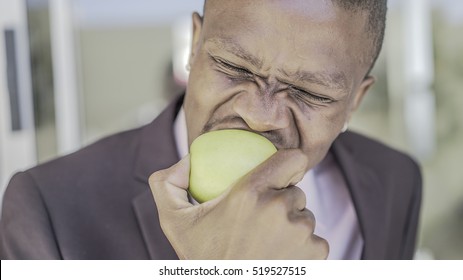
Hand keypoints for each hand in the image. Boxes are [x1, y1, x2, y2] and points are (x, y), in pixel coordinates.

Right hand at [149, 149, 328, 258]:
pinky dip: (302, 247)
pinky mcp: (316, 254)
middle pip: (295, 192)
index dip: (288, 163)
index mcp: (249, 193)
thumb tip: (187, 159)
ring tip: (268, 242)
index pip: (292, 159)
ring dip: (292, 225)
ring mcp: (301, 232)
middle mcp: (279, 209)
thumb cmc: (202, 259)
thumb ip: (168, 184)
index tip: (281, 173)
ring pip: (305, 217)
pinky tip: (281, 258)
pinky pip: (315, 239)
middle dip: (282, 202)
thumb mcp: (174, 222)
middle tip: (261, 221)